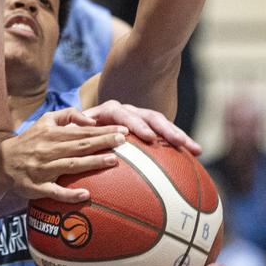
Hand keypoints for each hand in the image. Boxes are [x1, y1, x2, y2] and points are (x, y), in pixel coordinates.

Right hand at [0, 108, 125, 202]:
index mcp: (52, 134)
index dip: (102, 131)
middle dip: (102, 142)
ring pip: (70, 165)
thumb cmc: (31, 140)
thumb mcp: (46, 121)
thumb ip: (69, 115)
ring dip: (92, 163)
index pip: (82, 131)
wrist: (2, 161)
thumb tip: (92, 120)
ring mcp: (43, 169)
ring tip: (113, 161)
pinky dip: (69, 194)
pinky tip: (86, 195)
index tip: (122, 131)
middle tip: (124, 141)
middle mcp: (48, 150)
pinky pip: (55, 192)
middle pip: (79, 146)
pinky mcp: (37, 187)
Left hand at [83, 101, 200, 155]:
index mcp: (108, 111)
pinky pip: (165, 135)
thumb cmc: (74, 135)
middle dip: (165, 129)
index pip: (122, 113)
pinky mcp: (148, 130)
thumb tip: (83, 125)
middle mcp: (127, 113)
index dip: (135, 124)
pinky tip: (195, 154)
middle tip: (178, 142)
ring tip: (194, 149)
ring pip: (161, 124)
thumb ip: (73, 126)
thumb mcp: (70, 129)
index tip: (147, 138)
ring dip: (177, 135)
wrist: (81, 134)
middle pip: (149, 117)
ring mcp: (139, 120)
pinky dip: (178, 142)